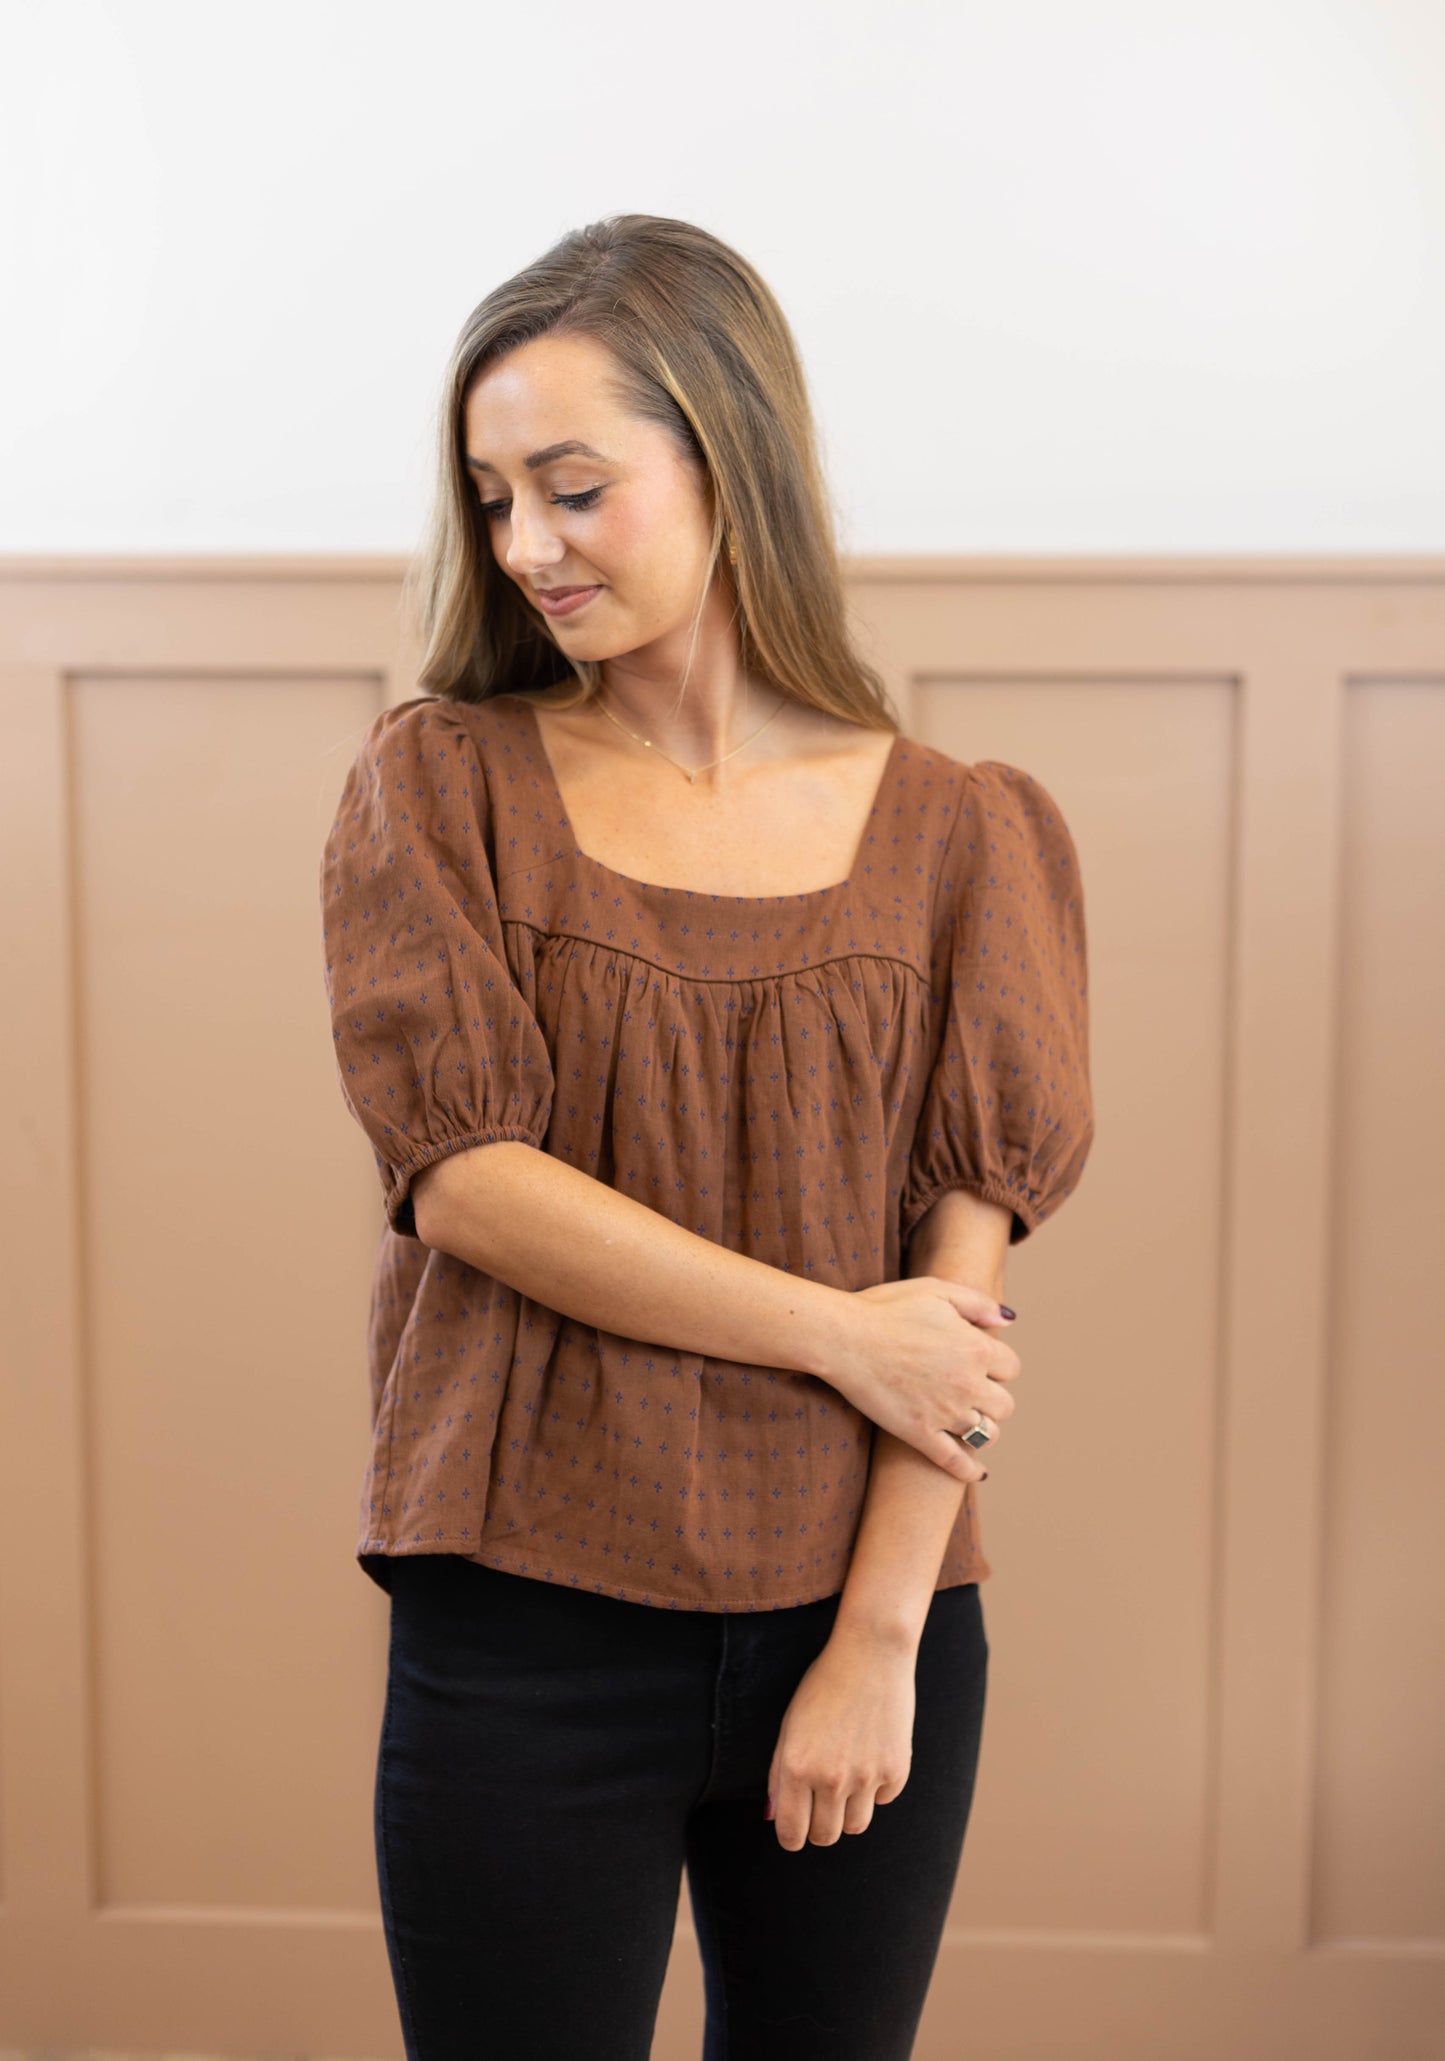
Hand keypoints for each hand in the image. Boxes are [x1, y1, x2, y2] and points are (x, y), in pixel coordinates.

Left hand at [765, 1626, 915, 1849]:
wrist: (871, 1654)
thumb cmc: (823, 1687)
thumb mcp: (790, 1726)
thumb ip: (779, 1774)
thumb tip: (775, 1818)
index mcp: (796, 1767)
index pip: (792, 1834)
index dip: (792, 1837)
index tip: (797, 1828)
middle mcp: (830, 1778)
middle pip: (825, 1837)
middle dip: (819, 1826)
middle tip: (821, 1802)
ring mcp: (866, 1777)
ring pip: (855, 1826)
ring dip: (848, 1811)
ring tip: (847, 1778)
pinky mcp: (896, 1770)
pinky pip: (882, 1800)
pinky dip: (876, 1787)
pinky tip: (870, 1754)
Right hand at [826, 1276, 1019, 1483]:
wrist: (842, 1337)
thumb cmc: (885, 1308)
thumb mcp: (936, 1290)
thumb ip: (978, 1303)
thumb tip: (1009, 1321)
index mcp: (976, 1348)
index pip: (1011, 1367)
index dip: (997, 1364)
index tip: (980, 1363)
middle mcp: (968, 1384)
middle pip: (1005, 1405)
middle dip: (993, 1397)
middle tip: (972, 1391)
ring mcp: (945, 1413)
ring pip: (987, 1434)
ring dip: (984, 1429)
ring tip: (971, 1422)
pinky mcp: (920, 1434)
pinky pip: (956, 1462)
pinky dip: (970, 1470)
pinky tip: (977, 1471)